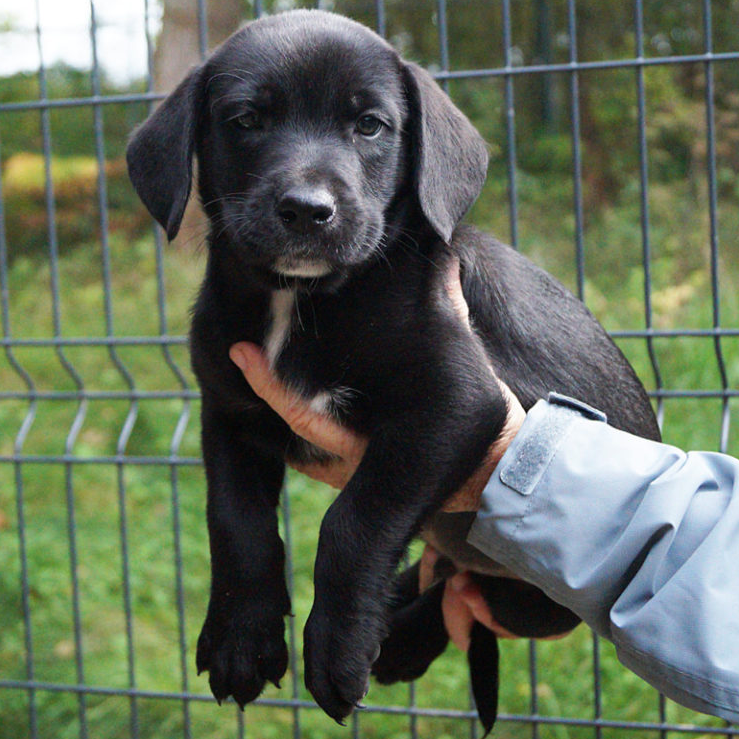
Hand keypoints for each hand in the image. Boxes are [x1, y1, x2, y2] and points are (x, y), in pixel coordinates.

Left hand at [228, 258, 525, 502]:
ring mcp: (354, 474)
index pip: (302, 414)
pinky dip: (306, 438)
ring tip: (260, 378)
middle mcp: (350, 462)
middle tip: (241, 355)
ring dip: (283, 415)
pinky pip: (321, 459)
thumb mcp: (463, 368)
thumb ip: (450, 315)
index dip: (268, 384)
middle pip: (292, 430)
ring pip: (302, 448)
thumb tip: (445, 261)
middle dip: (266, 394)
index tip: (241, 354)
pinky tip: (296, 412)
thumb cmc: (480, 426)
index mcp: (364, 441)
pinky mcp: (362, 477)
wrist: (498, 473)